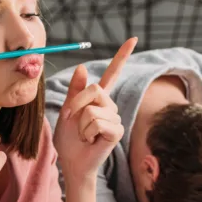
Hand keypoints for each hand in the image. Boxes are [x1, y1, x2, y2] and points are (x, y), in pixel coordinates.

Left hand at [53, 38, 136, 182]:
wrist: (71, 162)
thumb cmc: (69, 139)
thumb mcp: (68, 110)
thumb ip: (75, 90)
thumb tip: (83, 67)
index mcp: (99, 99)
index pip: (112, 74)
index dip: (122, 56)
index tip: (133, 39)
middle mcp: (110, 106)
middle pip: (94, 89)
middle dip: (76, 104)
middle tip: (74, 121)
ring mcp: (116, 119)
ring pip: (92, 109)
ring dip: (80, 124)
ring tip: (84, 135)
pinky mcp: (117, 131)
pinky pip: (96, 121)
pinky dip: (86, 132)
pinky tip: (91, 141)